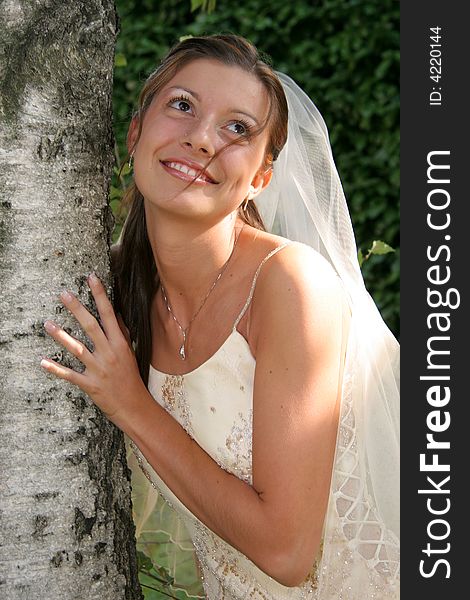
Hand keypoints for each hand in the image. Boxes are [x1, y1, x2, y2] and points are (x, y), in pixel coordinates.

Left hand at [41, 273, 147, 428]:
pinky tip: (43, 361)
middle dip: (77, 309)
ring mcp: (99, 369)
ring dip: (61, 336)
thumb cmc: (131, 378)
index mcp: (120, 344)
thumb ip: (122, 333)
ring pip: (77, 349)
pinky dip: (56, 369)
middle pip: (91, 326)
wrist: (134, 406)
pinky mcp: (90, 384)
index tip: (92, 279)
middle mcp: (109, 353)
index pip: (109, 314)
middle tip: (64, 294)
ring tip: (47, 324)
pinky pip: (70, 375)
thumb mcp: (130, 353)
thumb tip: (115, 315)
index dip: (100, 296)